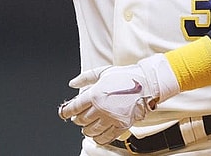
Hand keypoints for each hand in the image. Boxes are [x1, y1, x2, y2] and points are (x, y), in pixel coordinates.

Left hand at [58, 54, 179, 144]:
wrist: (146, 83)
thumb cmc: (125, 76)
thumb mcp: (102, 72)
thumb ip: (85, 78)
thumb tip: (72, 84)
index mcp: (95, 94)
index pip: (74, 107)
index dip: (66, 111)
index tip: (63, 113)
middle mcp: (101, 108)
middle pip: (81, 120)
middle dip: (77, 119)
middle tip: (77, 117)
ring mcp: (111, 118)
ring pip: (91, 130)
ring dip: (86, 130)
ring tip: (87, 127)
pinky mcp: (121, 125)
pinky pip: (106, 137)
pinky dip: (98, 138)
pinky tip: (97, 136)